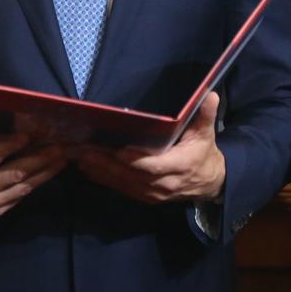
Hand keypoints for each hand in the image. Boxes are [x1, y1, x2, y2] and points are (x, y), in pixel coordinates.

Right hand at [0, 117, 66, 216]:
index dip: (10, 146)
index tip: (27, 135)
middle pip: (15, 173)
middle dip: (39, 160)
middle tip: (58, 147)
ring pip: (23, 187)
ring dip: (44, 173)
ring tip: (61, 159)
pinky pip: (20, 196)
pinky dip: (35, 184)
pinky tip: (48, 172)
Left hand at [74, 92, 225, 202]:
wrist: (209, 183)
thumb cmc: (204, 153)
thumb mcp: (206, 133)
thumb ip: (206, 115)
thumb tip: (209, 94)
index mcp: (180, 166)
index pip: (155, 166)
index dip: (137, 160)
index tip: (120, 151)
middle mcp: (165, 183)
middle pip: (133, 175)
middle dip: (108, 165)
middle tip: (86, 152)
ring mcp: (154, 193)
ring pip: (124, 184)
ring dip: (102, 172)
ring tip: (81, 158)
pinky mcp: (146, 197)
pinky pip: (123, 189)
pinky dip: (106, 180)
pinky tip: (89, 170)